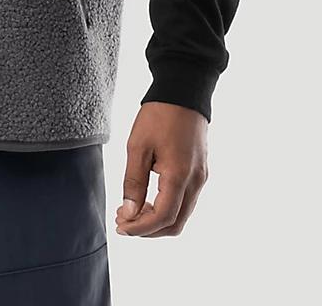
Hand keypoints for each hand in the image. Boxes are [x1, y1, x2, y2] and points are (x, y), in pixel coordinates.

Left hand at [114, 101, 208, 237]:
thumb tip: (129, 211)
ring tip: (131, 210)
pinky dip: (167, 208)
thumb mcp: (137, 146)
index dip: (141, 228)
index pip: (163, 217)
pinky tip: (147, 199)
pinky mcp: (200, 172)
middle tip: (123, 221)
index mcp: (179, 175)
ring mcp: (201, 178)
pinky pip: (186, 201)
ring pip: (181, 215)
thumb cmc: (159, 115)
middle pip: (175, 224)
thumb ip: (134, 181)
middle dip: (148, 229)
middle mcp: (195, 181)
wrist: (183, 92)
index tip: (121, 226)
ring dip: (157, 220)